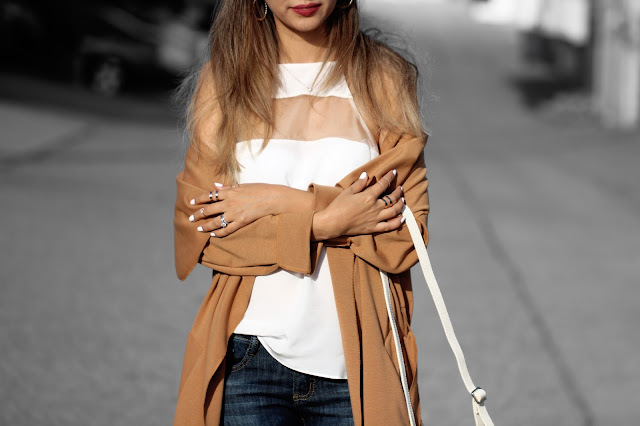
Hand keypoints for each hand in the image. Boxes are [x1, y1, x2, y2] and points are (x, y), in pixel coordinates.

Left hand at [188, 182, 312, 236]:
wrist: (272, 198)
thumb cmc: (259, 189)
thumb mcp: (242, 185)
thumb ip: (228, 187)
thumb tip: (215, 185)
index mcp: (229, 192)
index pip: (209, 195)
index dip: (198, 199)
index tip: (191, 202)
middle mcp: (229, 203)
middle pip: (208, 210)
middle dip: (197, 215)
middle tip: (190, 219)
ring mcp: (235, 214)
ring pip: (215, 222)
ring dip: (205, 226)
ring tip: (199, 229)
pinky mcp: (241, 222)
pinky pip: (227, 229)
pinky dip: (219, 233)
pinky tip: (213, 235)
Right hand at [312, 170, 404, 240]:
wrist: (333, 223)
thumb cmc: (338, 206)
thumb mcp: (348, 192)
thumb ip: (359, 183)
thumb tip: (366, 174)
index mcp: (368, 196)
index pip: (383, 184)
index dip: (390, 177)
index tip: (394, 172)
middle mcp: (375, 207)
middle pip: (392, 198)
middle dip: (398, 191)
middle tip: (400, 188)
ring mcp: (376, 218)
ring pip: (394, 211)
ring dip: (400, 204)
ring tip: (402, 200)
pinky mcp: (374, 228)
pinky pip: (389, 226)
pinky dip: (397, 222)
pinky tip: (402, 217)